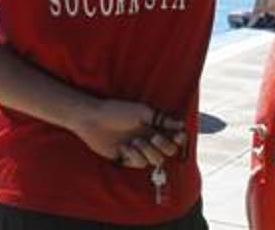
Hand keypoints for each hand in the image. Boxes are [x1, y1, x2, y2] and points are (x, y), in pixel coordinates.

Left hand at [71, 99, 186, 168]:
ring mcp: (138, 150)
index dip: (179, 140)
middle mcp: (148, 139)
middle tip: (153, 138)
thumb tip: (181, 124)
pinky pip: (139, 164)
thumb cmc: (116, 111)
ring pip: (155, 160)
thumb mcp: (141, 112)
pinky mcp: (127, 159)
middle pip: (168, 152)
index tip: (178, 136)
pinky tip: (123, 147)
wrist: (92, 119)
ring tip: (134, 141)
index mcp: (153, 126)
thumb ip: (162, 120)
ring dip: (147, 151)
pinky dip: (134, 156)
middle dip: (164, 146)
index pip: (174, 138)